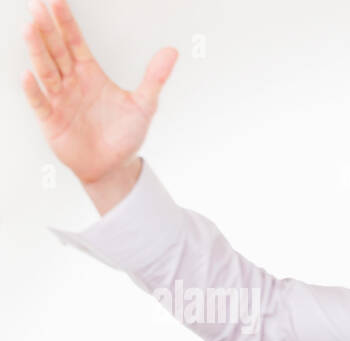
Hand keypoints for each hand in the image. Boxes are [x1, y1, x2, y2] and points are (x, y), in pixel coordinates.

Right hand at [20, 0, 177, 185]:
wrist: (114, 167)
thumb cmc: (125, 135)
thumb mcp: (144, 105)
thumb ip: (154, 78)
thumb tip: (172, 52)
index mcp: (90, 74)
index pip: (75, 42)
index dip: (66, 22)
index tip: (56, 1)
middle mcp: (71, 82)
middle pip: (56, 50)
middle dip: (47, 29)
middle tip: (36, 5)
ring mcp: (59, 100)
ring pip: (46, 70)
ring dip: (37, 51)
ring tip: (30, 29)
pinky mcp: (51, 120)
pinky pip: (40, 102)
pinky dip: (34, 90)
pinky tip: (29, 75)